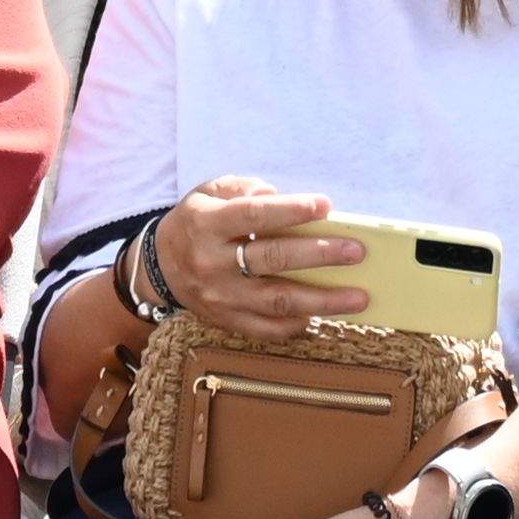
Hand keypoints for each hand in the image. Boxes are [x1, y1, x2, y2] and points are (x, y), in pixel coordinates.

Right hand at [140, 177, 371, 332]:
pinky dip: (299, 324)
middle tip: (357, 252)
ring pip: (277, 302)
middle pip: (271, 260)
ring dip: (322, 300)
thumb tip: (278, 197)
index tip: (326, 206)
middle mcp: (212, 263)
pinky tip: (325, 315)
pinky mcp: (227, 322)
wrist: (159, 269)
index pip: (253, 216)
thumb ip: (245, 189)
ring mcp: (220, 297)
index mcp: (206, 224)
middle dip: (319, 256)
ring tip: (359, 297)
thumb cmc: (198, 223)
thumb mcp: (210, 193)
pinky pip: (268, 329)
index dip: (291, 211)